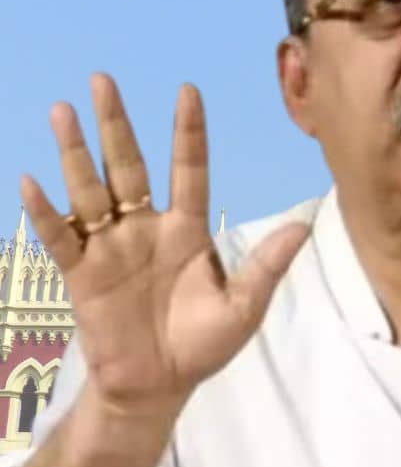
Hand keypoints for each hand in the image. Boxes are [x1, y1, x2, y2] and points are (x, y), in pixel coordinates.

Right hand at [19, 74, 307, 417]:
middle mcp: (146, 228)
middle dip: (116, 125)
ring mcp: (111, 247)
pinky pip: (60, 236)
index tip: (187, 90)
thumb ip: (266, 265)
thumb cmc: (204, 344)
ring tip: (63, 111)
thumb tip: (303, 226)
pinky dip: (44, 211)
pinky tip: (31, 180)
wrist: (159, 386)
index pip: (189, 169)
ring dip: (75, 152)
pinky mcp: (81, 273)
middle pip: (129, 165)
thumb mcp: (244, 307)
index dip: (187, 132)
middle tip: (103, 80)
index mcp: (188, 229)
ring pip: (90, 189)